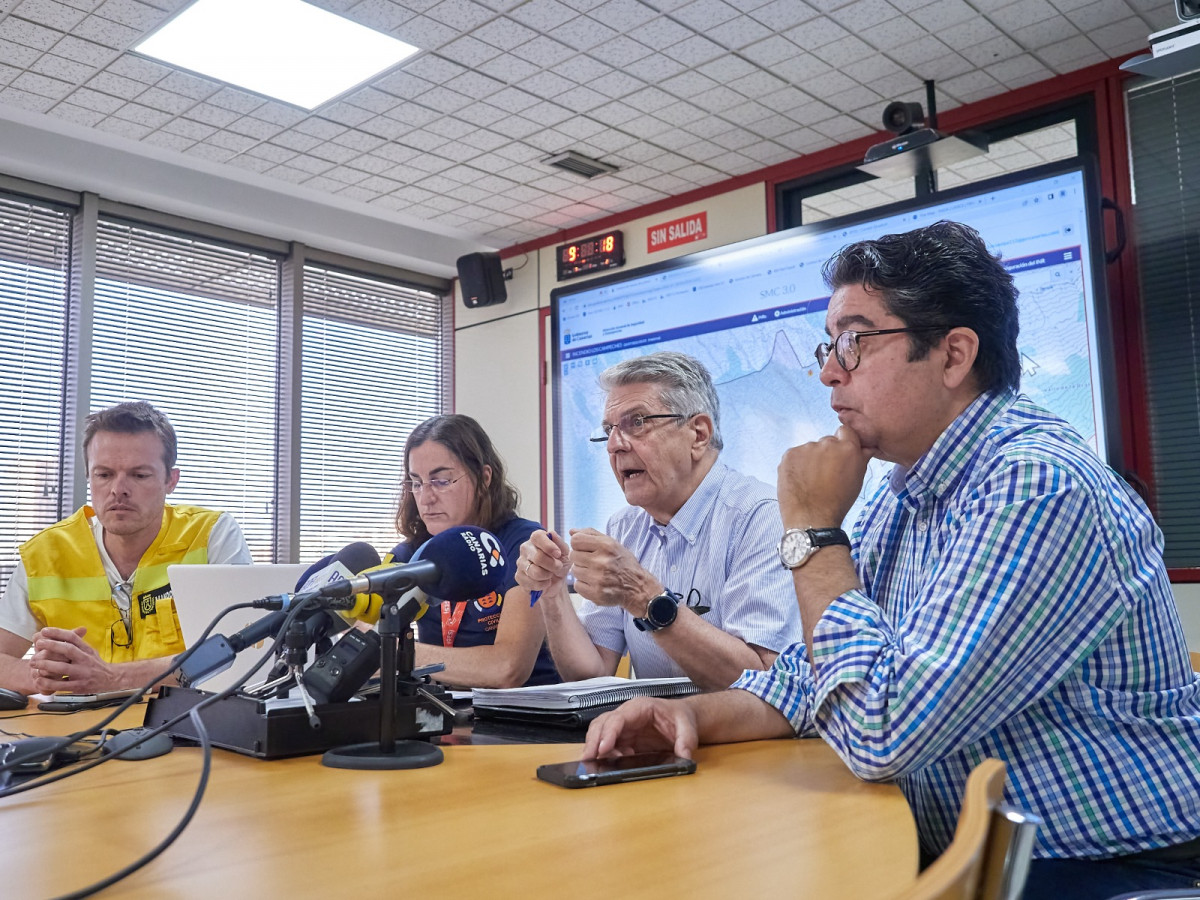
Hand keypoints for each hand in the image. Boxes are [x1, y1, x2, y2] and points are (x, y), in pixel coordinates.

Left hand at [30, 627, 114, 693]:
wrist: (111, 679)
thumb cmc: (95, 664)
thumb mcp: (89, 651)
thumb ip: (77, 642)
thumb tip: (59, 633)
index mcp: (87, 650)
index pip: (72, 638)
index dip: (58, 633)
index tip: (44, 631)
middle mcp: (85, 660)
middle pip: (68, 650)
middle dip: (51, 646)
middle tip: (38, 644)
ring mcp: (82, 674)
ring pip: (62, 668)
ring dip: (46, 664)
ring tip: (33, 662)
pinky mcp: (79, 686)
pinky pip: (61, 685)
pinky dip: (48, 683)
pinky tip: (39, 680)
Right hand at [515, 530, 570, 593]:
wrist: (557, 581)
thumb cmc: (560, 562)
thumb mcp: (565, 553)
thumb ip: (560, 543)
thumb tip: (552, 534)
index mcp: (536, 538)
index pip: (537, 537)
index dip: (549, 546)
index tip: (558, 554)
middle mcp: (526, 548)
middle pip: (538, 557)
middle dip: (552, 565)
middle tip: (558, 567)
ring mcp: (520, 562)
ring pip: (534, 572)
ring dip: (547, 575)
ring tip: (550, 574)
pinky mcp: (518, 576)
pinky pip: (530, 583)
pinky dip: (542, 585)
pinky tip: (545, 582)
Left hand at [568, 528, 660, 615]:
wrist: (637, 587)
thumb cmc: (623, 563)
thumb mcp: (612, 543)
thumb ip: (591, 534)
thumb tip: (571, 531)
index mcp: (606, 545)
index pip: (575, 540)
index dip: (578, 544)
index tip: (585, 549)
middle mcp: (602, 561)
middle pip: (573, 555)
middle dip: (580, 558)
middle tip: (592, 562)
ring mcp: (598, 579)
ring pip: (574, 571)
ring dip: (582, 571)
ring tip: (595, 573)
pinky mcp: (596, 593)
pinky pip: (577, 585)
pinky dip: (584, 584)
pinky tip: (595, 583)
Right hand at [583, 697, 698, 759]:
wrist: (683, 718)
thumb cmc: (681, 717)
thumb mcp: (688, 727)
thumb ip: (686, 740)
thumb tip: (684, 755)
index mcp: (640, 707)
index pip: (618, 718)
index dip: (608, 733)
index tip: (603, 749)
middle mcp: (627, 715)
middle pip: (602, 724)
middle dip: (593, 741)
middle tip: (589, 759)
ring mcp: (623, 727)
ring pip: (599, 732)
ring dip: (595, 747)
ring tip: (596, 763)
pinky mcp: (624, 738)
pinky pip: (607, 744)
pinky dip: (604, 754)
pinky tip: (610, 763)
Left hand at [777, 425, 871, 527]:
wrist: (812, 518)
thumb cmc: (838, 502)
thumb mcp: (857, 479)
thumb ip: (862, 458)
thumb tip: (866, 446)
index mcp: (847, 448)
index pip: (845, 431)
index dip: (843, 444)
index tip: (839, 457)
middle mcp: (827, 443)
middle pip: (827, 441)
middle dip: (826, 454)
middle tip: (825, 474)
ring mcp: (806, 448)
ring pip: (810, 449)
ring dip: (811, 459)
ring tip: (811, 481)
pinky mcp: (789, 454)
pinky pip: (795, 455)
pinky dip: (797, 465)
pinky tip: (800, 480)